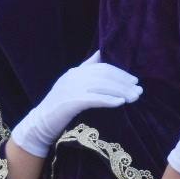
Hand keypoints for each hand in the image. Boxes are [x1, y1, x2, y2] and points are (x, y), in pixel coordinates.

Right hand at [10, 52, 142, 158]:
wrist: (40, 124)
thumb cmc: (58, 107)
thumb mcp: (71, 85)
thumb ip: (85, 71)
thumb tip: (101, 54)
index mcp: (75, 72)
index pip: (102, 67)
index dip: (120, 73)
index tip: (134, 80)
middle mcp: (73, 77)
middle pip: (104, 76)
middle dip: (124, 82)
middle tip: (139, 90)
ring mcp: (71, 89)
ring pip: (102, 86)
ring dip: (121, 92)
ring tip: (134, 98)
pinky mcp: (70, 103)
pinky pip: (94, 99)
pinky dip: (108, 100)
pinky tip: (120, 103)